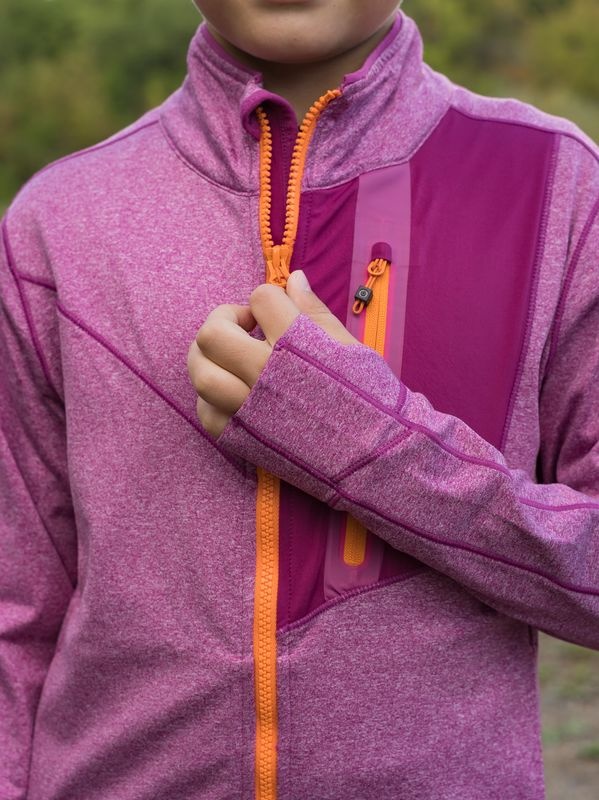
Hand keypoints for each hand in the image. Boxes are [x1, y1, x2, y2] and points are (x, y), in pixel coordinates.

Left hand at [187, 269, 359, 438]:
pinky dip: (212, 398)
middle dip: (224, 319)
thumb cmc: (371, 400)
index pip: (261, 299)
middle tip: (246, 327)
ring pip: (201, 373)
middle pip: (212, 334)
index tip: (278, 310)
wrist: (377, 458)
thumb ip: (315, 312)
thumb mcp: (350, 348)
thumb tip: (293, 278)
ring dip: (209, 358)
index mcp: (296, 345)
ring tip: (231, 357)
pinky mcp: (244, 440)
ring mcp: (250, 410)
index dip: (269, 298)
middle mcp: (265, 374)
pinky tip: (233, 391)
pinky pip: (206, 413)